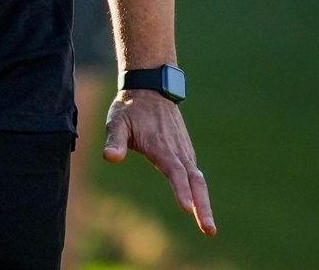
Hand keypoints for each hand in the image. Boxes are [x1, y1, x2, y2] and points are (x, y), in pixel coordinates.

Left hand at [104, 90, 216, 235]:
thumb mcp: (116, 121)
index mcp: (159, 144)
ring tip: (208, 228)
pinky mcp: (185, 153)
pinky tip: (201, 210)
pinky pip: (195, 176)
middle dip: (202, 205)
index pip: (173, 170)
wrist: (150, 89)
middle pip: (194, 181)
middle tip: (209, 230)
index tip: (186, 208)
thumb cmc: (130, 109)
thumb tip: (110, 157)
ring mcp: (184, 151)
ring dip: (204, 203)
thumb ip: (114, 140)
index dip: (180, 189)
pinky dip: (201, 194)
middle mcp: (176, 149)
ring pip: (198, 180)